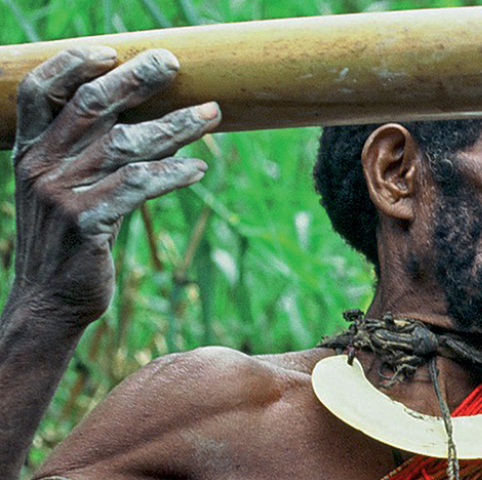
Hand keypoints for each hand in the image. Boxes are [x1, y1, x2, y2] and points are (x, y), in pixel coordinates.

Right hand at [8, 47, 217, 324]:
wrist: (50, 300)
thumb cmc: (68, 238)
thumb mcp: (64, 188)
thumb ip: (86, 151)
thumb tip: (143, 114)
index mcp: (29, 151)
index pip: (40, 92)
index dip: (72, 64)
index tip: (113, 51)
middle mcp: (40, 166)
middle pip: (91, 105)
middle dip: (135, 79)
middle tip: (173, 64)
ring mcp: (60, 194)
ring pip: (125, 144)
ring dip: (175, 126)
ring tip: (212, 115)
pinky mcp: (86, 223)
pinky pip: (137, 185)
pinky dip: (172, 173)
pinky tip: (198, 169)